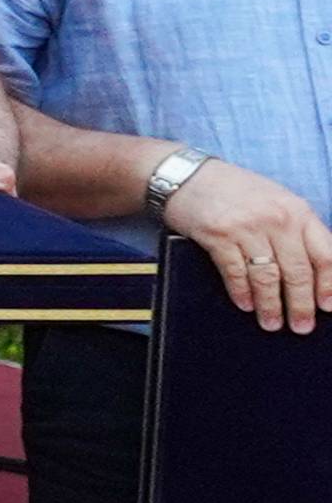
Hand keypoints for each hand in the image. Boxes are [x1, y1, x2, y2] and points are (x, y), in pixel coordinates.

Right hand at [165, 156, 331, 334]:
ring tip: (271, 323)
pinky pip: (235, 271)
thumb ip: (295, 229)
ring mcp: (247, 226)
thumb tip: (311, 270)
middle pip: (297, 271)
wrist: (185, 175)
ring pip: (267, 276)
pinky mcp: (218, 234)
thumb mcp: (275, 201)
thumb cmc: (233, 190)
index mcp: (298, 211)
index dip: (329, 285)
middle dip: (300, 305)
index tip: (328, 307)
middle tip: (301, 326)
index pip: (325, 254)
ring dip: (270, 305)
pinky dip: (242, 292)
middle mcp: (277, 218)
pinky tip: (246, 304)